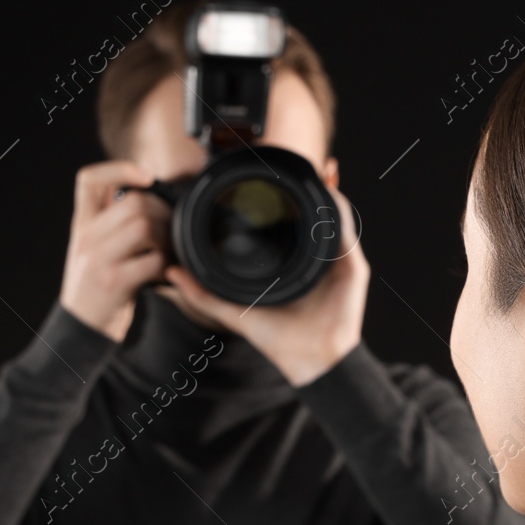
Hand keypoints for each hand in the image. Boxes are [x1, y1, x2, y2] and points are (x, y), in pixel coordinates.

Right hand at [59, 161, 170, 341]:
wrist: (81, 328)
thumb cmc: (97, 287)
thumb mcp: (93, 249)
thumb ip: (111, 224)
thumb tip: (147, 196)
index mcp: (81, 225)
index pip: (88, 180)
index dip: (119, 168)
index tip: (146, 176)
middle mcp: (86, 238)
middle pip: (132, 203)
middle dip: (162, 212)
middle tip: (172, 230)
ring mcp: (99, 259)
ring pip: (145, 227)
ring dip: (167, 238)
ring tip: (169, 253)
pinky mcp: (115, 281)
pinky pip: (153, 261)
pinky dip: (168, 266)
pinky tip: (166, 274)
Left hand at [164, 183, 369, 385]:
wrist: (309, 359)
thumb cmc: (278, 339)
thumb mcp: (233, 311)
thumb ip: (202, 293)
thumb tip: (172, 271)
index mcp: (290, 264)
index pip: (286, 224)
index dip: (279, 201)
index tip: (263, 178)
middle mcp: (315, 258)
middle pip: (313, 215)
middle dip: (308, 189)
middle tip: (293, 165)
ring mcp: (336, 261)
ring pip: (333, 217)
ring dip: (326, 192)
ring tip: (316, 170)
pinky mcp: (352, 267)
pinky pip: (347, 231)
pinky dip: (340, 210)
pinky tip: (330, 192)